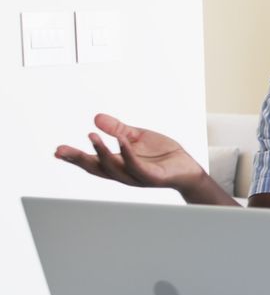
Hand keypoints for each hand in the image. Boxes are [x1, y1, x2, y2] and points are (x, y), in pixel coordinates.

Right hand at [55, 113, 204, 191]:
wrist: (187, 167)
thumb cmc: (161, 155)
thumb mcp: (136, 137)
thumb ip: (118, 129)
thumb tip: (96, 118)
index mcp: (118, 164)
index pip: (92, 162)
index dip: (75, 158)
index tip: (57, 151)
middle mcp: (124, 173)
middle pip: (97, 168)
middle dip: (79, 159)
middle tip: (62, 151)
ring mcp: (137, 176)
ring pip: (114, 167)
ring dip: (102, 152)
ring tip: (91, 136)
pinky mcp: (152, 176)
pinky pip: (137, 165)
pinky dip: (128, 153)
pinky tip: (122, 141)